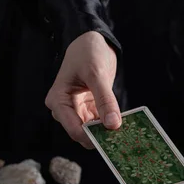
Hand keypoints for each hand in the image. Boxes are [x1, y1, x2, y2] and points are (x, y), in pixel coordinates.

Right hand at [45, 31, 121, 147]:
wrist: (92, 42)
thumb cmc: (87, 53)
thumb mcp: (96, 74)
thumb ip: (105, 100)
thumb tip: (113, 124)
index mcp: (58, 100)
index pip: (74, 129)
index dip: (92, 138)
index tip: (112, 141)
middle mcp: (64, 109)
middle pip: (82, 133)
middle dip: (101, 137)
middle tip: (122, 139)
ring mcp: (76, 110)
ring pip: (92, 130)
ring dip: (107, 132)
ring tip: (125, 133)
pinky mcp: (88, 108)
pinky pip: (99, 122)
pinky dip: (109, 124)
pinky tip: (123, 124)